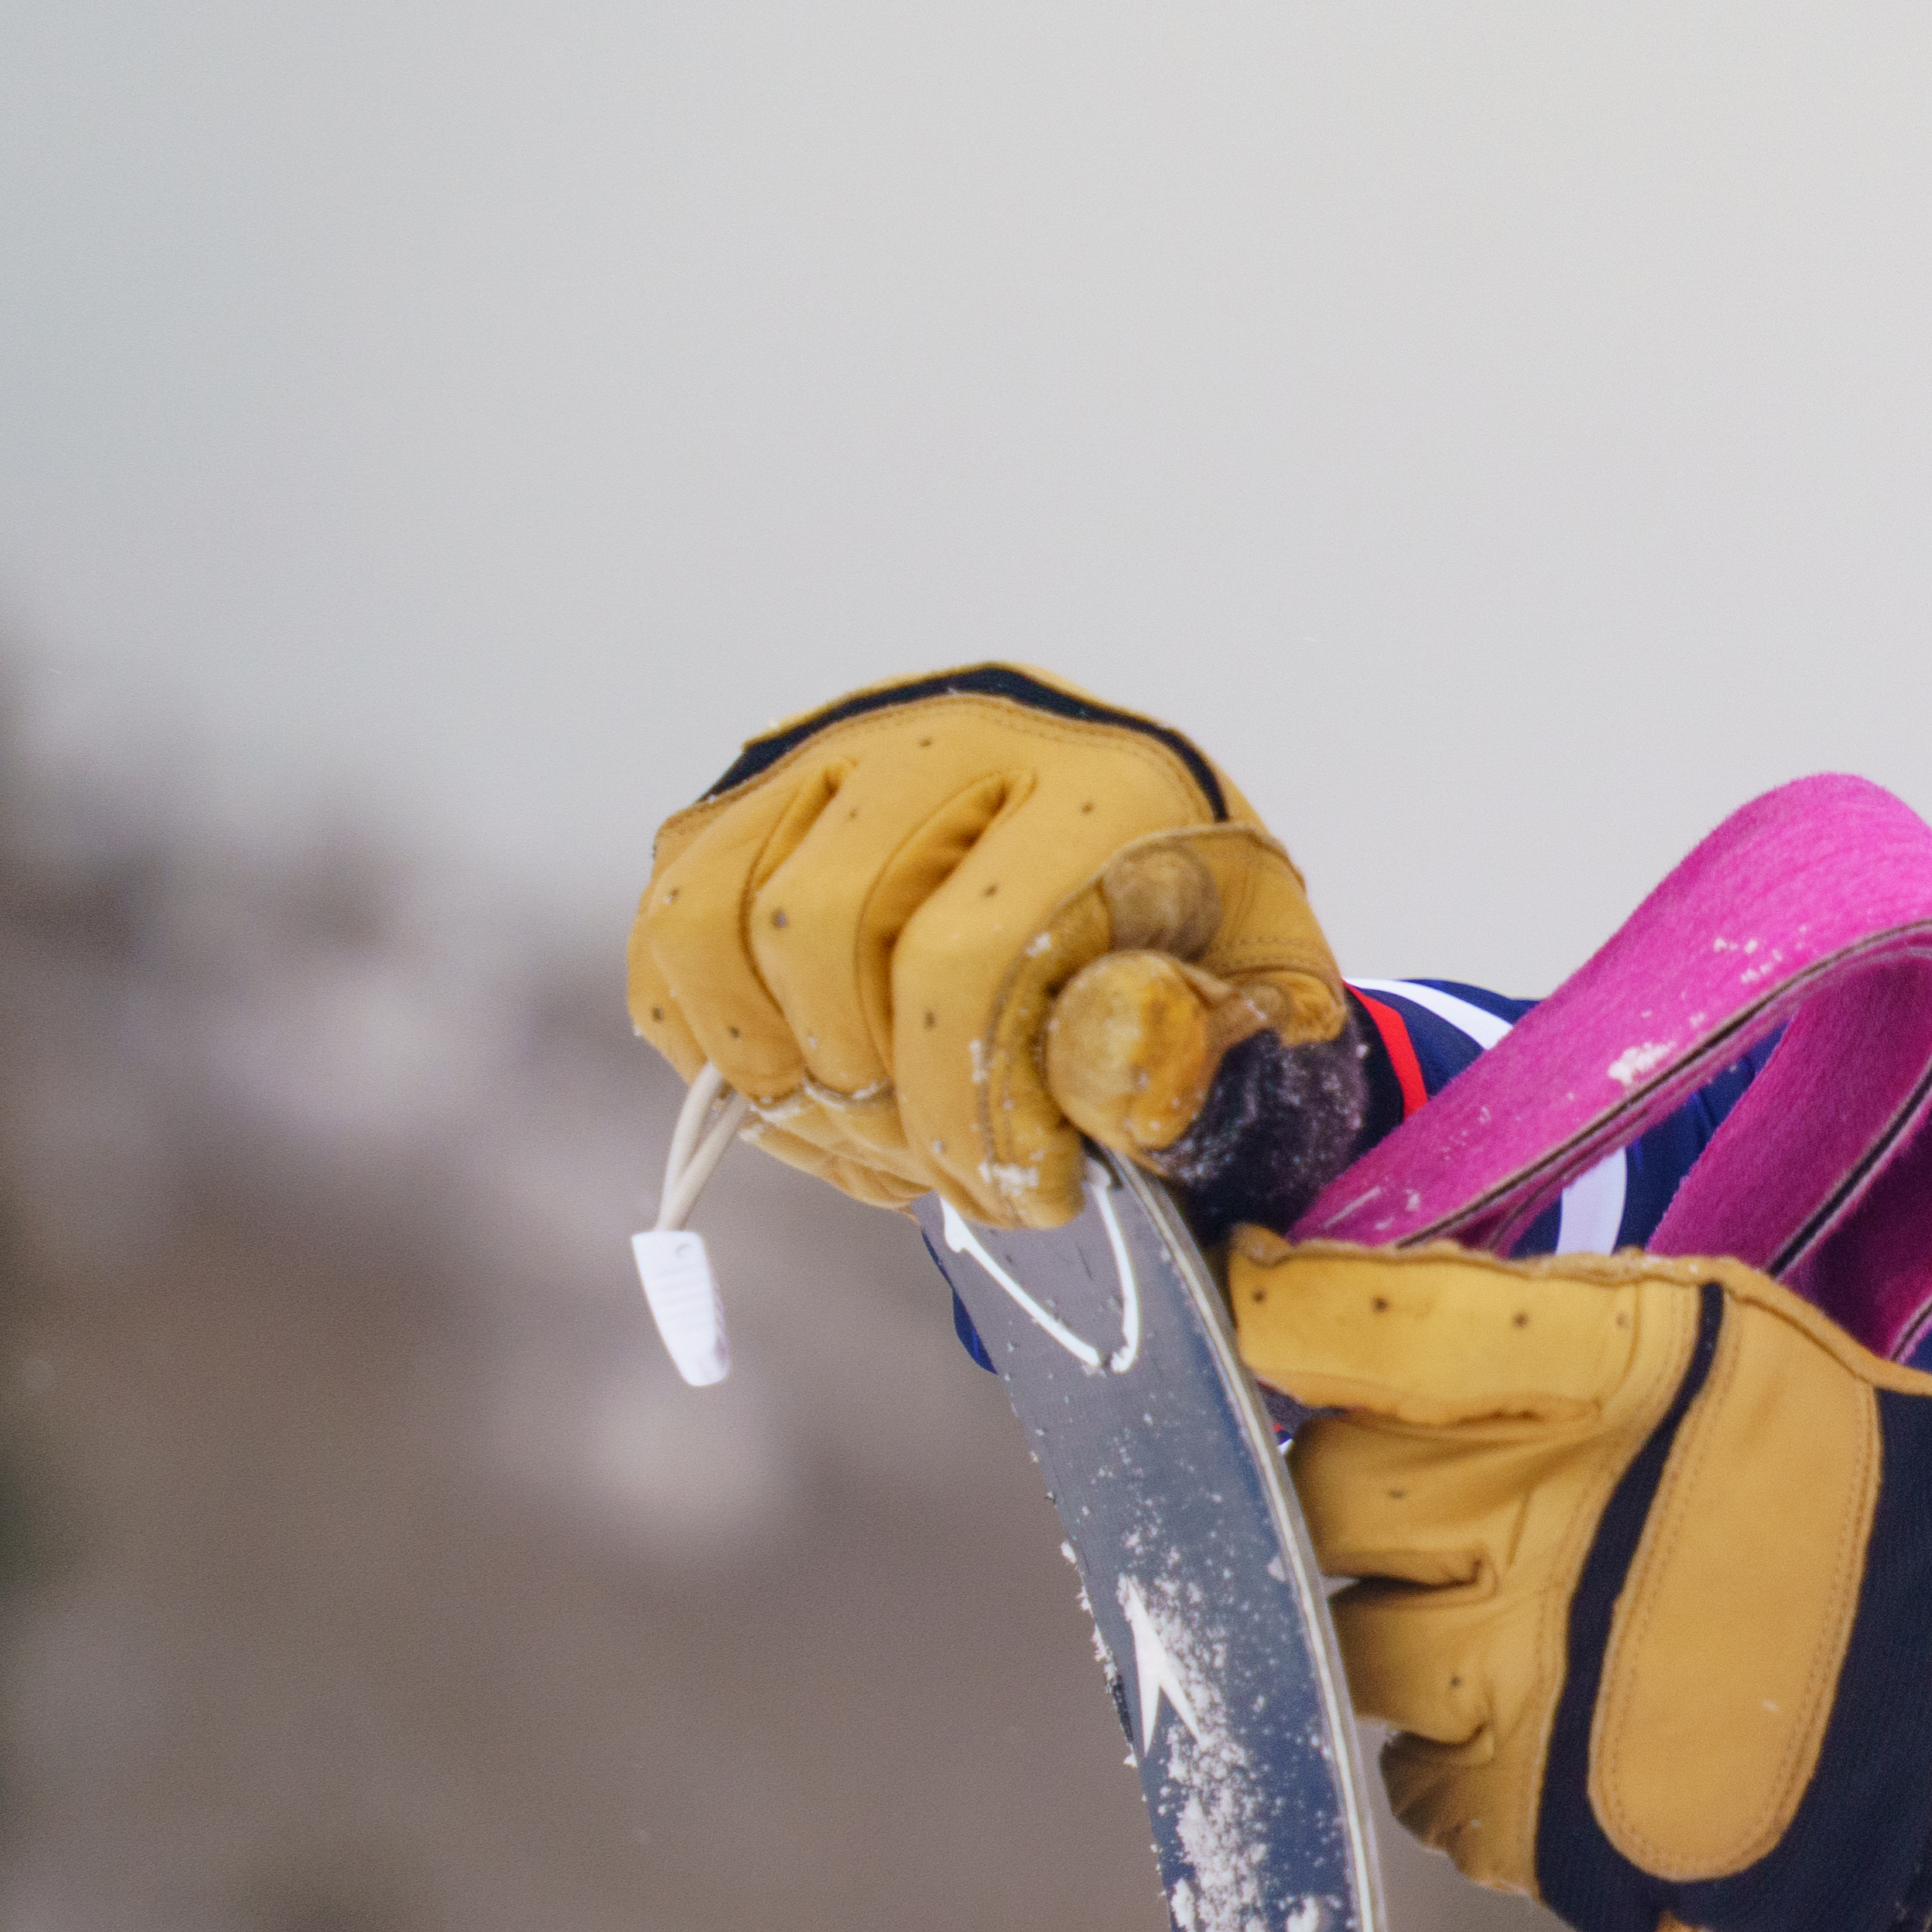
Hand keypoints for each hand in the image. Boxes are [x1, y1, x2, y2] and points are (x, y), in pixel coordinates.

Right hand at [627, 665, 1358, 1227]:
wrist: (1147, 854)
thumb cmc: (1200, 940)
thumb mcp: (1258, 998)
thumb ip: (1208, 1046)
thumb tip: (1108, 1065)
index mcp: (1097, 783)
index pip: (968, 950)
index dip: (971, 1105)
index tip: (1027, 1192)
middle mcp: (952, 739)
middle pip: (819, 931)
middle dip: (877, 1098)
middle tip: (947, 1178)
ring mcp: (837, 757)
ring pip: (718, 921)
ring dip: (778, 1069)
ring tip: (876, 1143)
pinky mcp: (754, 800)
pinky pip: (673, 926)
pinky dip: (714, 1041)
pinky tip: (812, 1102)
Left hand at [1232, 1232, 1931, 1931]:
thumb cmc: (1857, 1497)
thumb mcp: (1729, 1345)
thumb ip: (1555, 1332)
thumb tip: (1369, 1307)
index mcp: (1604, 1381)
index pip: (1362, 1327)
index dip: (1282, 1308)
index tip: (1253, 1296)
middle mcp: (1536, 1528)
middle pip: (1323, 1497)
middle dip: (1357, 1493)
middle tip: (1435, 1497)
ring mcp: (1522, 1683)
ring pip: (1348, 1646)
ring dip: (1395, 1627)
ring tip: (1497, 1618)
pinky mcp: (1530, 1813)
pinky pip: (1414, 1778)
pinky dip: (1449, 1748)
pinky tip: (1532, 1715)